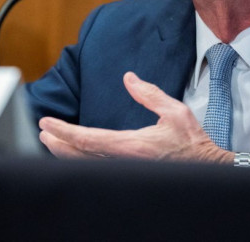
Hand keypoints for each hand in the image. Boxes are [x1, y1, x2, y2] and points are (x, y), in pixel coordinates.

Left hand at [38, 72, 233, 163]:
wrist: (206, 167)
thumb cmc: (192, 141)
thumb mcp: (175, 111)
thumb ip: (149, 94)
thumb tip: (129, 78)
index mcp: (133, 145)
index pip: (89, 139)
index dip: (65, 132)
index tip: (47, 124)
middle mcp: (125, 161)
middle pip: (81, 155)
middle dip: (59, 143)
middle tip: (43, 131)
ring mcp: (126, 169)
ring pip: (86, 163)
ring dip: (66, 152)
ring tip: (51, 140)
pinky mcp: (129, 171)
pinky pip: (97, 166)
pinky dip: (80, 158)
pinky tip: (74, 152)